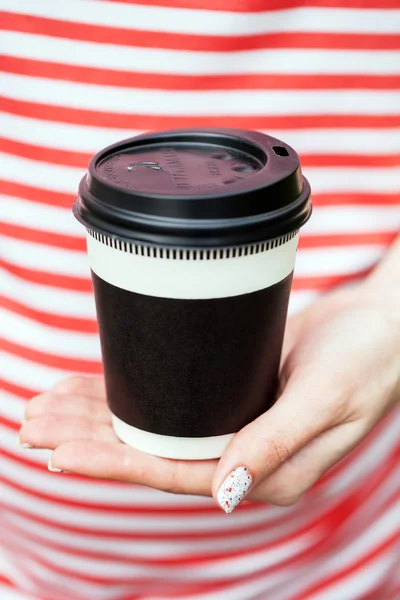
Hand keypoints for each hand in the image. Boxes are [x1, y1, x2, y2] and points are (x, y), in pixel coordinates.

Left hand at [19, 287, 399, 512]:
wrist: (381, 325)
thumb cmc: (366, 362)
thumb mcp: (326, 401)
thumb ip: (274, 443)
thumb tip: (224, 490)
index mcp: (266, 471)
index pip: (175, 473)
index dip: (115, 465)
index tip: (62, 454)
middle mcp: (243, 454)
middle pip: (151, 452)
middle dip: (90, 441)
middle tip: (33, 426)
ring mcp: (232, 422)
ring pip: (152, 426)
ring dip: (98, 417)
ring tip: (45, 409)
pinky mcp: (227, 391)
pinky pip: (168, 398)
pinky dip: (129, 393)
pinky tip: (93, 387)